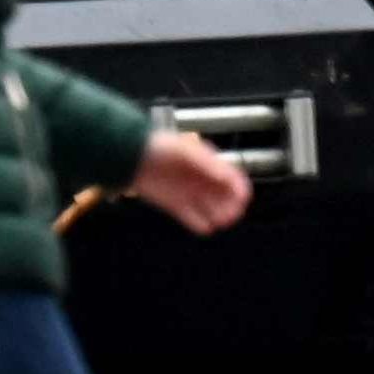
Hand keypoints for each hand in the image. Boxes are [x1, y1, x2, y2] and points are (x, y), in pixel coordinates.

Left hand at [128, 126, 254, 235]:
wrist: (132, 156)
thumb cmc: (159, 147)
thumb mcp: (186, 151)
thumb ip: (207, 164)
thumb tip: (227, 177)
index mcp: (210, 165)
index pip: (234, 180)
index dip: (240, 190)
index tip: (241, 199)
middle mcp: (203, 182)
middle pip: (227, 199)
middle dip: (232, 207)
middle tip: (230, 213)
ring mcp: (191, 195)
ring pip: (214, 212)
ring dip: (219, 218)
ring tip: (218, 219)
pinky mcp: (177, 207)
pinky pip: (194, 221)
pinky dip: (200, 225)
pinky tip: (203, 226)